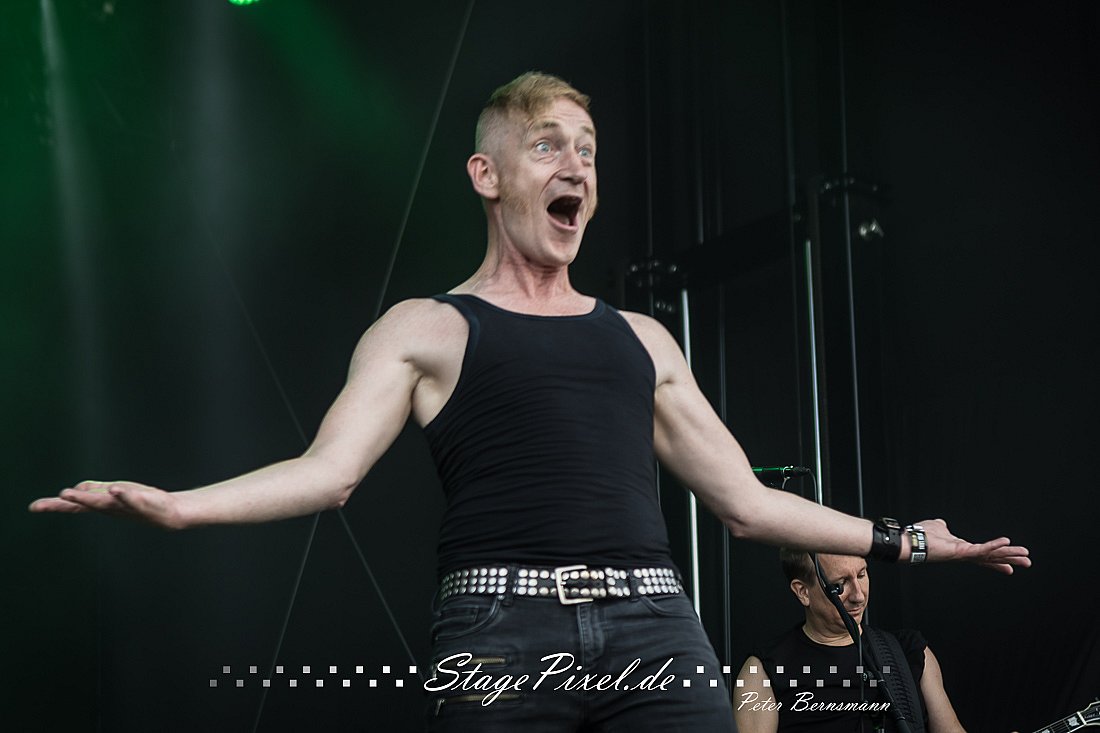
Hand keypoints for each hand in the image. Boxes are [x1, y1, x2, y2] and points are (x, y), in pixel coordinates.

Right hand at [28, 480, 182, 529]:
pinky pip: (132, 499)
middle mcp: (110, 507)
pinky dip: (123, 495)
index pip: (75, 506)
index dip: (54, 505)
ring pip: (104, 503)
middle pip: (84, 506)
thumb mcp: (115, 494)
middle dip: (63, 504)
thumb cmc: (140, 503)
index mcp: (102, 505)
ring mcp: (126, 506)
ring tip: (69, 494)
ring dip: (87, 498)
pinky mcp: (144, 502)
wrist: (170, 513)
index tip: (33, 507)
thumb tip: (76, 490)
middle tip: (42, 505)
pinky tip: (115, 489)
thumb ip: (97, 491)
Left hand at [917, 518, 1030, 573]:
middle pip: (992, 558)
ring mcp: (964, 554)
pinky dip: (993, 546)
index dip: (998, 560)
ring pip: (991, 555)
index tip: (1011, 566)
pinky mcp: (961, 552)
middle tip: (1028, 562)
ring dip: (1008, 555)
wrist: (910, 542)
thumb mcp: (937, 527)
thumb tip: (943, 524)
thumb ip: (943, 527)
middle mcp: (965, 554)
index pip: (984, 555)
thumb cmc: (920, 535)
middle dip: (1010, 559)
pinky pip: (981, 549)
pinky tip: (1007, 542)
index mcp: (961, 548)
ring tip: (1026, 556)